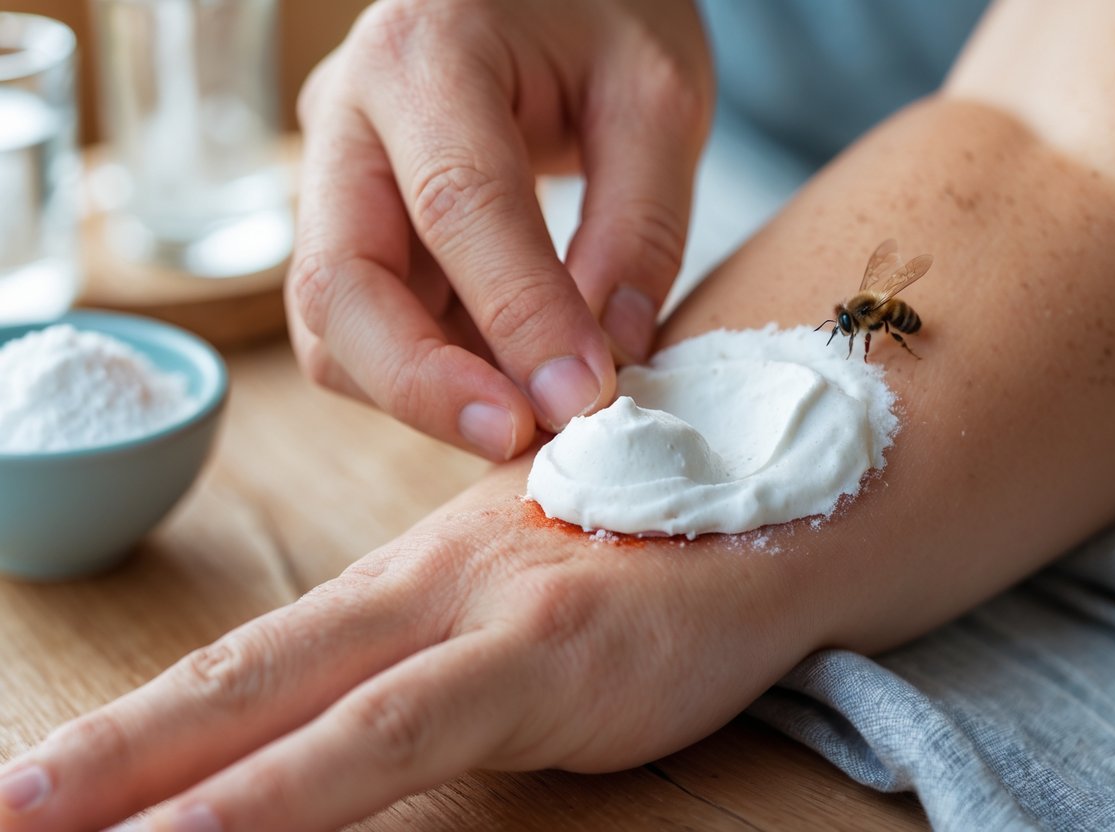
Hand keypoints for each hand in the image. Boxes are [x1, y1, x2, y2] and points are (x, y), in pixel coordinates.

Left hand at [0, 460, 814, 830]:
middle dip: (107, 757)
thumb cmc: (657, 562)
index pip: (252, 665)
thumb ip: (451, 664)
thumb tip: (378, 726)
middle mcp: (426, 592)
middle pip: (237, 678)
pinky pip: (393, 738)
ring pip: (296, 712)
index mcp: (414, 585)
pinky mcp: (546, 657)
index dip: (140, 729)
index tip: (47, 791)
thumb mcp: (538, 612)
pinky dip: (289, 791)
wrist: (779, 514)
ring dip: (161, 788)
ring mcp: (482, 619)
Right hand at [286, 0, 712, 459]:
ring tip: (533, 410)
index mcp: (424, 53)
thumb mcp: (658, 95)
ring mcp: (332, 177)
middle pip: (339, 283)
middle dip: (425, 385)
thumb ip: (642, 225)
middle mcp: (346, 116)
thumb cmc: (600, 18)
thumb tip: (606, 359)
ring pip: (334, 326)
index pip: (457, 205)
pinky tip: (507, 377)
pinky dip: (433, 372)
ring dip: (427, 390)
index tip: (580, 400)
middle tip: (521, 441)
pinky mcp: (347, 229)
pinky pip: (364, 329)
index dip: (518, 316)